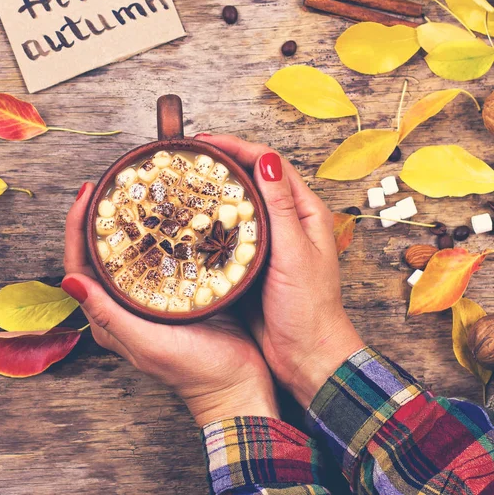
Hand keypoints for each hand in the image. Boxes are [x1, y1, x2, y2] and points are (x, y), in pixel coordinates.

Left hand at [62, 182, 279, 426]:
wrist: (239, 386)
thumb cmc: (196, 372)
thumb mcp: (149, 344)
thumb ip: (110, 316)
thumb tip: (69, 280)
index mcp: (110, 317)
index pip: (81, 264)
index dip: (77, 226)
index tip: (88, 191)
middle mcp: (126, 304)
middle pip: (103, 253)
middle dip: (101, 216)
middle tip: (112, 183)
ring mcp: (152, 297)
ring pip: (132, 252)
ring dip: (129, 220)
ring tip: (137, 190)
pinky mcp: (178, 291)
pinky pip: (160, 256)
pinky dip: (159, 231)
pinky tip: (170, 213)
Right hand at [195, 135, 364, 407]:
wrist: (305, 354)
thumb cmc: (309, 307)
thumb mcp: (295, 253)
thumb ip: (281, 207)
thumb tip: (267, 160)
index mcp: (305, 212)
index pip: (271, 164)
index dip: (240, 147)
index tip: (208, 142)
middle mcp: (287, 220)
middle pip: (254, 178)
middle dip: (225, 161)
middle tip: (191, 156)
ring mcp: (268, 240)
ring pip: (240, 203)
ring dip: (218, 187)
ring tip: (188, 179)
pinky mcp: (251, 260)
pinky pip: (230, 231)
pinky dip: (213, 219)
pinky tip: (193, 218)